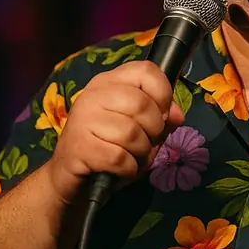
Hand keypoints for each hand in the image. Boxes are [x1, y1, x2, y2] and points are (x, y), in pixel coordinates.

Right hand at [47, 61, 183, 202]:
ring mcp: (82, 119)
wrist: (71, 177)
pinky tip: (121, 169)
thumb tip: (177, 115)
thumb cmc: (110, 148)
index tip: (162, 114)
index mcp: (109, 82)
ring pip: (132, 133)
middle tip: (145, 142)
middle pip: (141, 104)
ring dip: (141, 152)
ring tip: (132, 157)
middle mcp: (93, 95)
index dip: (163, 93)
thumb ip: (161, 116)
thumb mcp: (141, 129)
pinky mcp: (78, 147)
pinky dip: (128, 168)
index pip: (146, 71)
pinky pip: (119, 158)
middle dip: (154, 130)